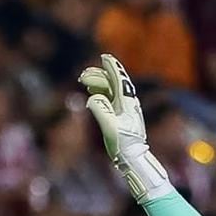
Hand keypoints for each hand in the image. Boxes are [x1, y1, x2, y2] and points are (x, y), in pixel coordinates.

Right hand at [78, 54, 169, 201]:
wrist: (133, 159)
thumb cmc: (123, 144)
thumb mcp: (110, 127)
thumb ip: (100, 110)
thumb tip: (92, 97)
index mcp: (127, 103)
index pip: (119, 79)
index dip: (112, 67)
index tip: (104, 57)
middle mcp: (127, 103)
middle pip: (113, 82)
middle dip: (98, 76)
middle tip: (83, 75)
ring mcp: (124, 110)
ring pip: (110, 90)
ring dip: (98, 83)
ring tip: (84, 81)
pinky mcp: (121, 117)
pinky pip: (110, 99)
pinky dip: (101, 92)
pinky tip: (92, 91)